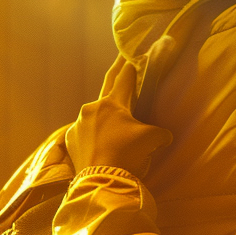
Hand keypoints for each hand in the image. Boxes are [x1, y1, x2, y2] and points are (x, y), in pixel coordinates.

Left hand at [65, 55, 172, 177]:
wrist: (102, 180)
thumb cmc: (128, 155)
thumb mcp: (152, 140)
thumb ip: (160, 133)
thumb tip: (165, 136)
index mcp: (113, 103)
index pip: (126, 78)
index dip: (132, 65)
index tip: (134, 54)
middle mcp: (93, 108)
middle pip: (107, 86)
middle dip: (116, 72)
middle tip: (120, 61)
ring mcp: (79, 124)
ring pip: (95, 115)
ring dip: (105, 117)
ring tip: (114, 126)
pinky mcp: (70, 140)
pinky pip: (84, 133)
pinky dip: (93, 136)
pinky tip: (100, 145)